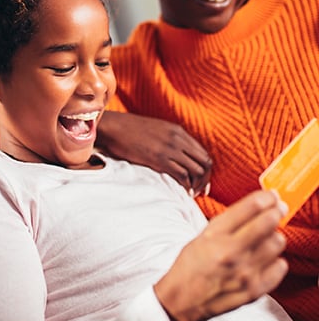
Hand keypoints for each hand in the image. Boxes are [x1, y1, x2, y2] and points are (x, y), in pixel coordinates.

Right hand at [96, 111, 211, 195]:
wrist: (113, 127)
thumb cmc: (129, 130)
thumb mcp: (155, 129)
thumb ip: (169, 138)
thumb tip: (176, 154)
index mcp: (178, 131)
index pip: (203, 153)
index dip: (206, 170)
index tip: (202, 182)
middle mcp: (178, 139)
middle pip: (205, 163)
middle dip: (205, 180)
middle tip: (199, 192)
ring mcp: (169, 149)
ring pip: (197, 170)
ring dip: (197, 185)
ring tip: (190, 193)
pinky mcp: (159, 159)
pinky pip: (182, 175)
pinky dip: (186, 186)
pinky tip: (183, 191)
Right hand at [153, 189, 287, 320]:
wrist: (184, 298)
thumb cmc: (191, 265)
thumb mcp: (202, 236)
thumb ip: (228, 224)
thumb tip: (255, 210)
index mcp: (214, 235)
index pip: (247, 209)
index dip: (264, 198)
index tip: (271, 194)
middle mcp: (231, 252)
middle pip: (266, 224)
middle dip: (276, 211)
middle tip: (279, 208)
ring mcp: (244, 272)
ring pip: (276, 244)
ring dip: (275, 236)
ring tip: (270, 235)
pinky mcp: (254, 290)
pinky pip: (279, 268)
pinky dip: (277, 260)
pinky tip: (269, 257)